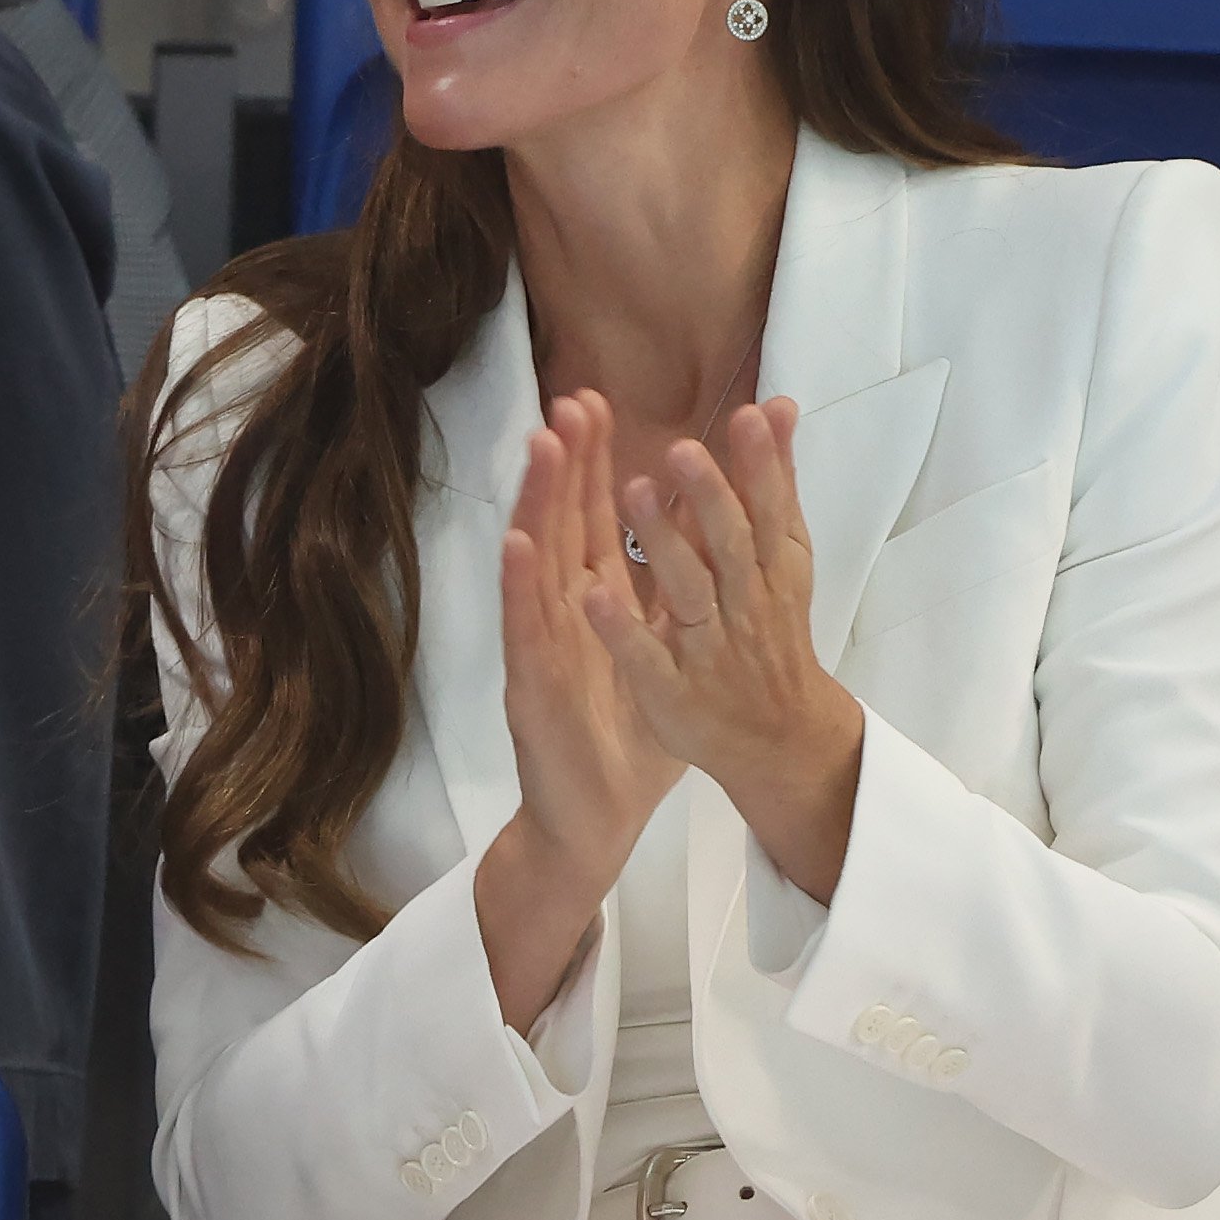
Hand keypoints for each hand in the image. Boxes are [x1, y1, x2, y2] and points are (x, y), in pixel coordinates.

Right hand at [499, 391, 686, 895]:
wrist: (594, 818)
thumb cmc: (626, 740)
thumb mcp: (663, 656)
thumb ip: (672, 595)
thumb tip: (701, 532)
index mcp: (594, 603)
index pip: (593, 519)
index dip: (594, 462)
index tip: (597, 403)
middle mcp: (560, 612)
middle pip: (563, 524)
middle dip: (566, 463)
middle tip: (570, 400)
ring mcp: (541, 646)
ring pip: (538, 563)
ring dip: (538, 503)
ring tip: (543, 446)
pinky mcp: (531, 687)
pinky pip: (526, 632)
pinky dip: (519, 587)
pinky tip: (518, 546)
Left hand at [582, 398, 865, 901]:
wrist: (783, 742)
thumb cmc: (773, 631)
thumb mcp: (782, 560)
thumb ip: (775, 484)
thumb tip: (780, 403)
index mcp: (774, 571)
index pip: (770, 512)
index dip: (762, 468)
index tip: (749, 415)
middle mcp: (746, 606)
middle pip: (730, 547)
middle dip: (708, 498)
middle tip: (680, 447)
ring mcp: (708, 650)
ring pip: (686, 593)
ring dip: (661, 545)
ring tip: (631, 493)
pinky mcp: (672, 691)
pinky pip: (644, 658)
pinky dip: (622, 629)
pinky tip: (593, 597)